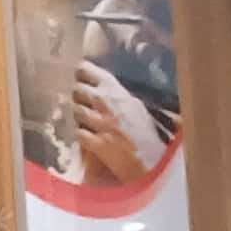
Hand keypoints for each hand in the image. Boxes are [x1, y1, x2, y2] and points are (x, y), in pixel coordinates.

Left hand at [71, 64, 162, 180]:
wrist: (155, 159)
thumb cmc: (149, 132)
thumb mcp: (136, 106)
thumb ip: (117, 95)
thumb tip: (102, 87)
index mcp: (116, 90)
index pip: (86, 71)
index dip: (81, 75)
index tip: (82, 80)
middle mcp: (105, 103)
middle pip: (77, 90)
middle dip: (79, 97)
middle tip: (86, 104)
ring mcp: (99, 123)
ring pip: (76, 111)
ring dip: (80, 117)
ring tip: (89, 122)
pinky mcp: (95, 142)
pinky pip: (78, 133)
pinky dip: (82, 135)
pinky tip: (89, 138)